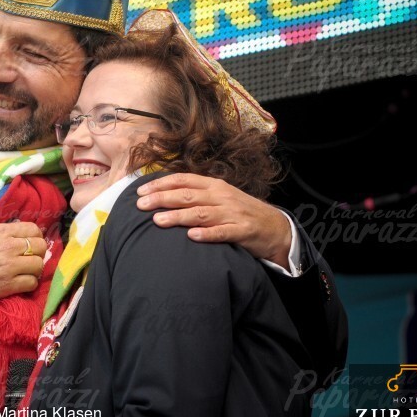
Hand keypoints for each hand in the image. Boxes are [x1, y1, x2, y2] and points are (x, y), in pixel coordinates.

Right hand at [0, 222, 46, 304]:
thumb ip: (1, 231)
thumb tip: (16, 232)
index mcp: (2, 232)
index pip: (33, 229)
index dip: (36, 236)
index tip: (32, 243)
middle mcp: (9, 247)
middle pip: (40, 247)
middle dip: (38, 252)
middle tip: (31, 258)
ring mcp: (10, 267)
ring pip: (39, 265)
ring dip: (35, 269)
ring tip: (27, 271)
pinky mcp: (8, 286)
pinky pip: (31, 283)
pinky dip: (30, 283)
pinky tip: (22, 282)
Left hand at [136, 173, 291, 267]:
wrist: (276, 227)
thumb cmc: (240, 212)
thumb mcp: (219, 197)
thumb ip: (196, 195)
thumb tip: (163, 195)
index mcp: (214, 185)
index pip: (183, 180)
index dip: (161, 184)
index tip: (140, 191)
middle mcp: (221, 196)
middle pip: (187, 195)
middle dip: (162, 198)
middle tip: (140, 205)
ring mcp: (232, 213)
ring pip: (201, 213)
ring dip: (178, 216)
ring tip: (157, 220)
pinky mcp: (242, 231)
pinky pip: (222, 232)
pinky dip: (207, 234)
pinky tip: (192, 237)